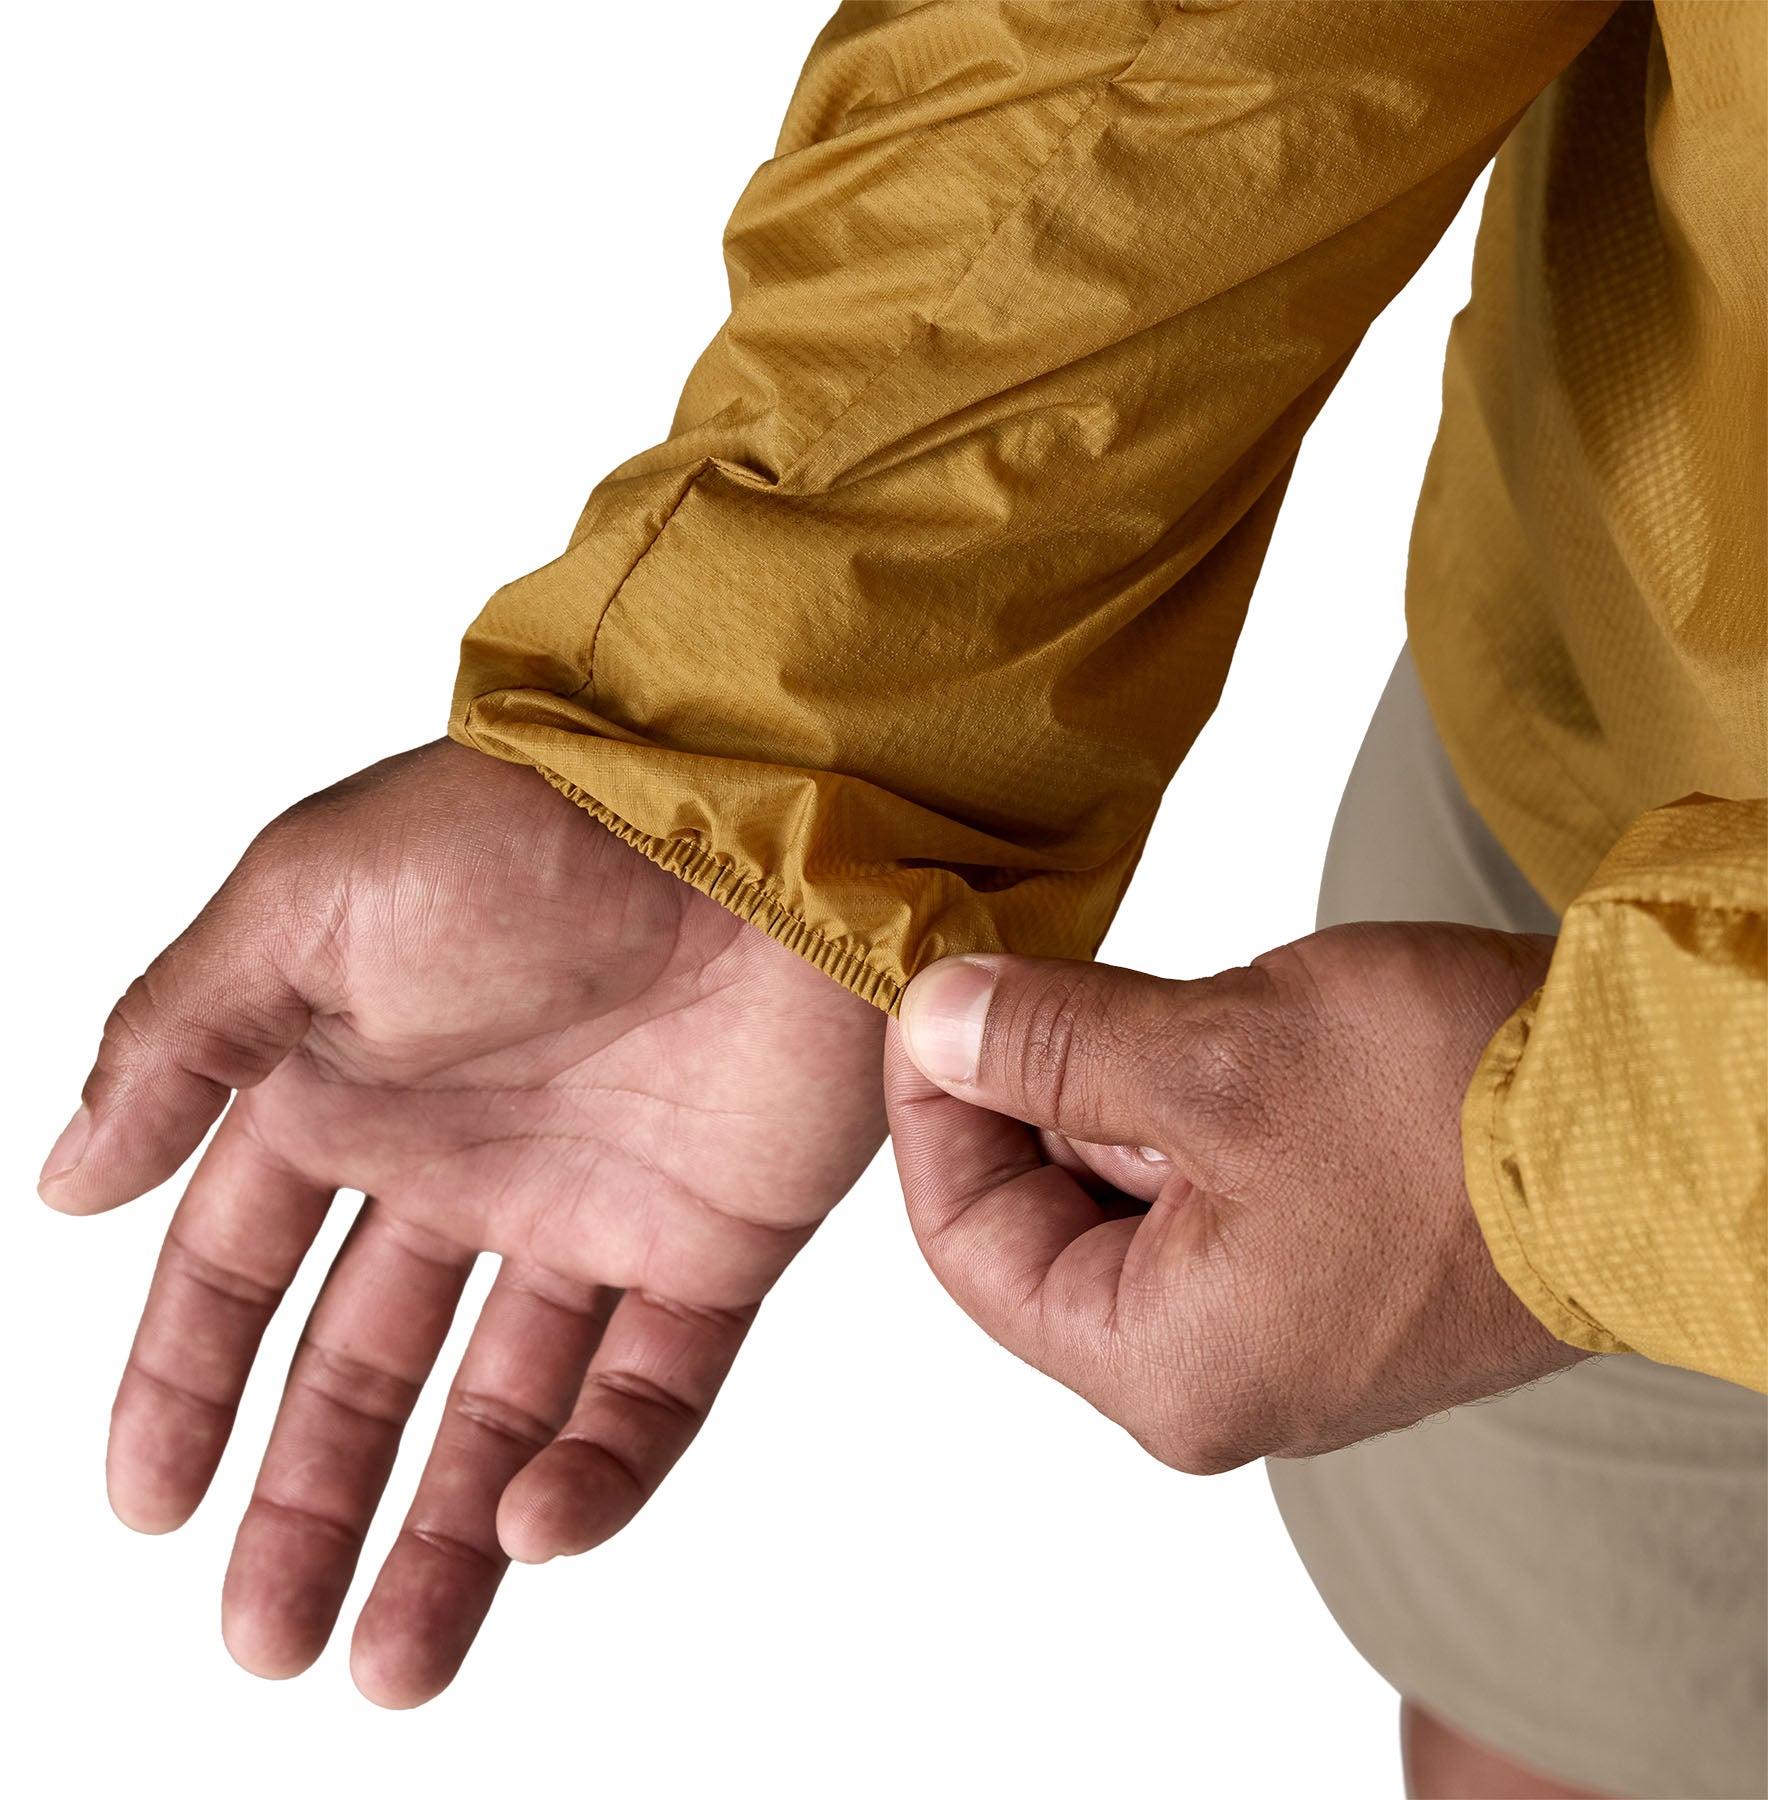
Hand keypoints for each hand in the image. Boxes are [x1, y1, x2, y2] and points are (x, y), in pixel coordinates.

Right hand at [39, 740, 885, 1705]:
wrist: (754, 816)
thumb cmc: (528, 831)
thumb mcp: (305, 903)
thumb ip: (180, 1043)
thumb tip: (63, 1182)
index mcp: (352, 1084)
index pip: (243, 1263)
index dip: (186, 1380)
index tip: (146, 1499)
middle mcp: (466, 1162)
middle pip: (366, 1366)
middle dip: (307, 1501)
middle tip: (261, 1641)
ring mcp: (594, 1210)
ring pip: (504, 1409)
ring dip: (441, 1537)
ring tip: (387, 1668)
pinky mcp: (716, 1240)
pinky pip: (651, 1389)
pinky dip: (597, 1473)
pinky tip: (531, 1530)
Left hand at [885, 922, 1586, 1473]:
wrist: (1671, 1115)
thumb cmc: (1462, 1108)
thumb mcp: (1216, 1056)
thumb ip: (1050, 1045)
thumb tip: (931, 1021)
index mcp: (1164, 1367)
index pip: (968, 1244)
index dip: (931, 1111)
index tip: (927, 1002)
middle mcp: (1211, 1376)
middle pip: (1042, 1220)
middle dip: (1027, 1088)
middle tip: (1029, 973)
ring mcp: (1275, 1326)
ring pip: (1125, 1192)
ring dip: (1113, 1085)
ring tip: (1166, 1004)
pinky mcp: (1327, 1270)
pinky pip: (1205, 1185)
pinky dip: (1183, 1102)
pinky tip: (1220, 1033)